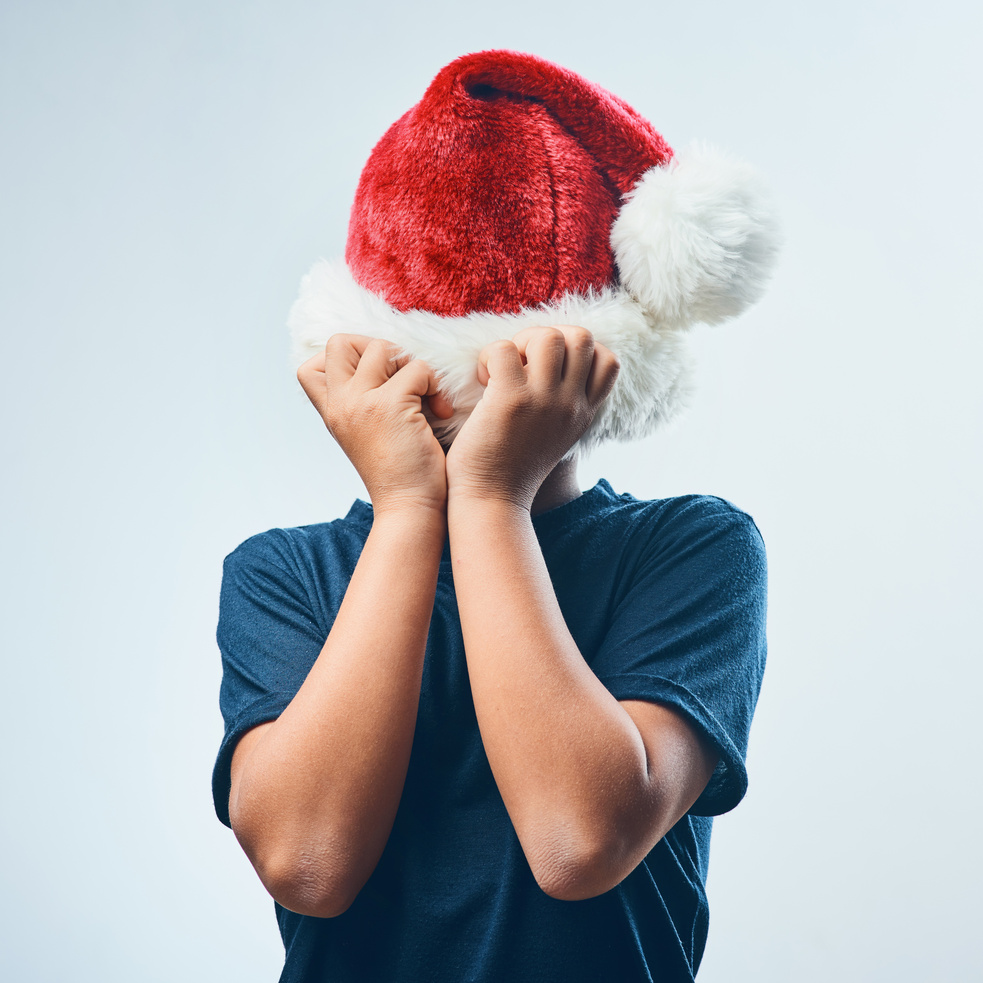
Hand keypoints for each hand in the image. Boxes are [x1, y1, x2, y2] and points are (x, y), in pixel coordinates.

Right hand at [297, 334, 454, 514]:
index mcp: (332, 412)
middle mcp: (339, 404)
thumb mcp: (364, 434)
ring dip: (412, 366)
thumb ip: (359, 403)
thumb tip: (378, 365)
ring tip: (425, 398)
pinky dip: (434, 385)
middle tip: (401, 379)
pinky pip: (416, 368)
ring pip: (382, 348)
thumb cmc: (399, 471)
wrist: (409, 507)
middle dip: (378, 350)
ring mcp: (360, 402)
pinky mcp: (389, 405)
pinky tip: (438, 412)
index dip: (345, 360)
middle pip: (340, 342)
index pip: (312, 365)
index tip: (376, 380)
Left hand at [445, 326, 618, 510]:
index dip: (579, 351)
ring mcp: (543, 401)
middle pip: (581, 337)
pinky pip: (504, 349)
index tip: (550, 369)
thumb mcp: (555, 435)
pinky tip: (483, 379)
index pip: (608, 360)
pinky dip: (489, 355)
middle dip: (547, 337)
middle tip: (521, 363)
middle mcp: (570, 404)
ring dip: (520, 343)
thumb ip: (562, 404)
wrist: (493, 501)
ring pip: (547, 336)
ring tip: (501, 370)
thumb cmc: (514, 468)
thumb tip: (547, 364)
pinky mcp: (511, 400)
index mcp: (583, 412)